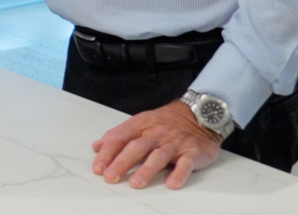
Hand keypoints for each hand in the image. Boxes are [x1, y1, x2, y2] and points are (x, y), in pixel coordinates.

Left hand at [92, 100, 222, 189]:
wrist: (200, 114)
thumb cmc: (167, 121)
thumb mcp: (141, 122)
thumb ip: (119, 134)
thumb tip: (97, 146)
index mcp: (141, 124)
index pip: (120, 137)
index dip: (108, 153)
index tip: (98, 168)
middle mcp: (157, 133)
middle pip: (137, 147)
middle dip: (122, 162)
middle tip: (111, 177)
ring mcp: (175, 143)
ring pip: (159, 156)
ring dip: (147, 170)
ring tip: (136, 183)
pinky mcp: (192, 152)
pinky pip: (186, 163)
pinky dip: (179, 174)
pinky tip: (172, 184)